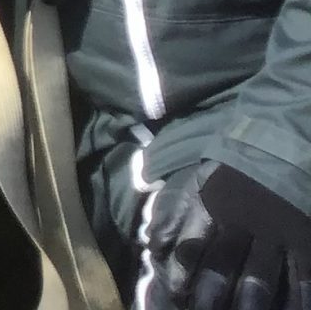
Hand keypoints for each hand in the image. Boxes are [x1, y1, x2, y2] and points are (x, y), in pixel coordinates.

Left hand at [145, 161, 310, 309]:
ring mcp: (276, 233)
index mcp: (210, 205)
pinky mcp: (304, 242)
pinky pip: (302, 277)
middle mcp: (242, 221)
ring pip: (260, 274)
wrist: (278, 153)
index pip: (191, 242)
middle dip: (212, 292)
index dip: (182, 271)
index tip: (176, 293)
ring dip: (249, 301)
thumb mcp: (196, 185)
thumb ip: (175, 217)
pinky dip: (295, 299)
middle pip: (224, 262)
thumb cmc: (229, 178)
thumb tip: (152, 247)